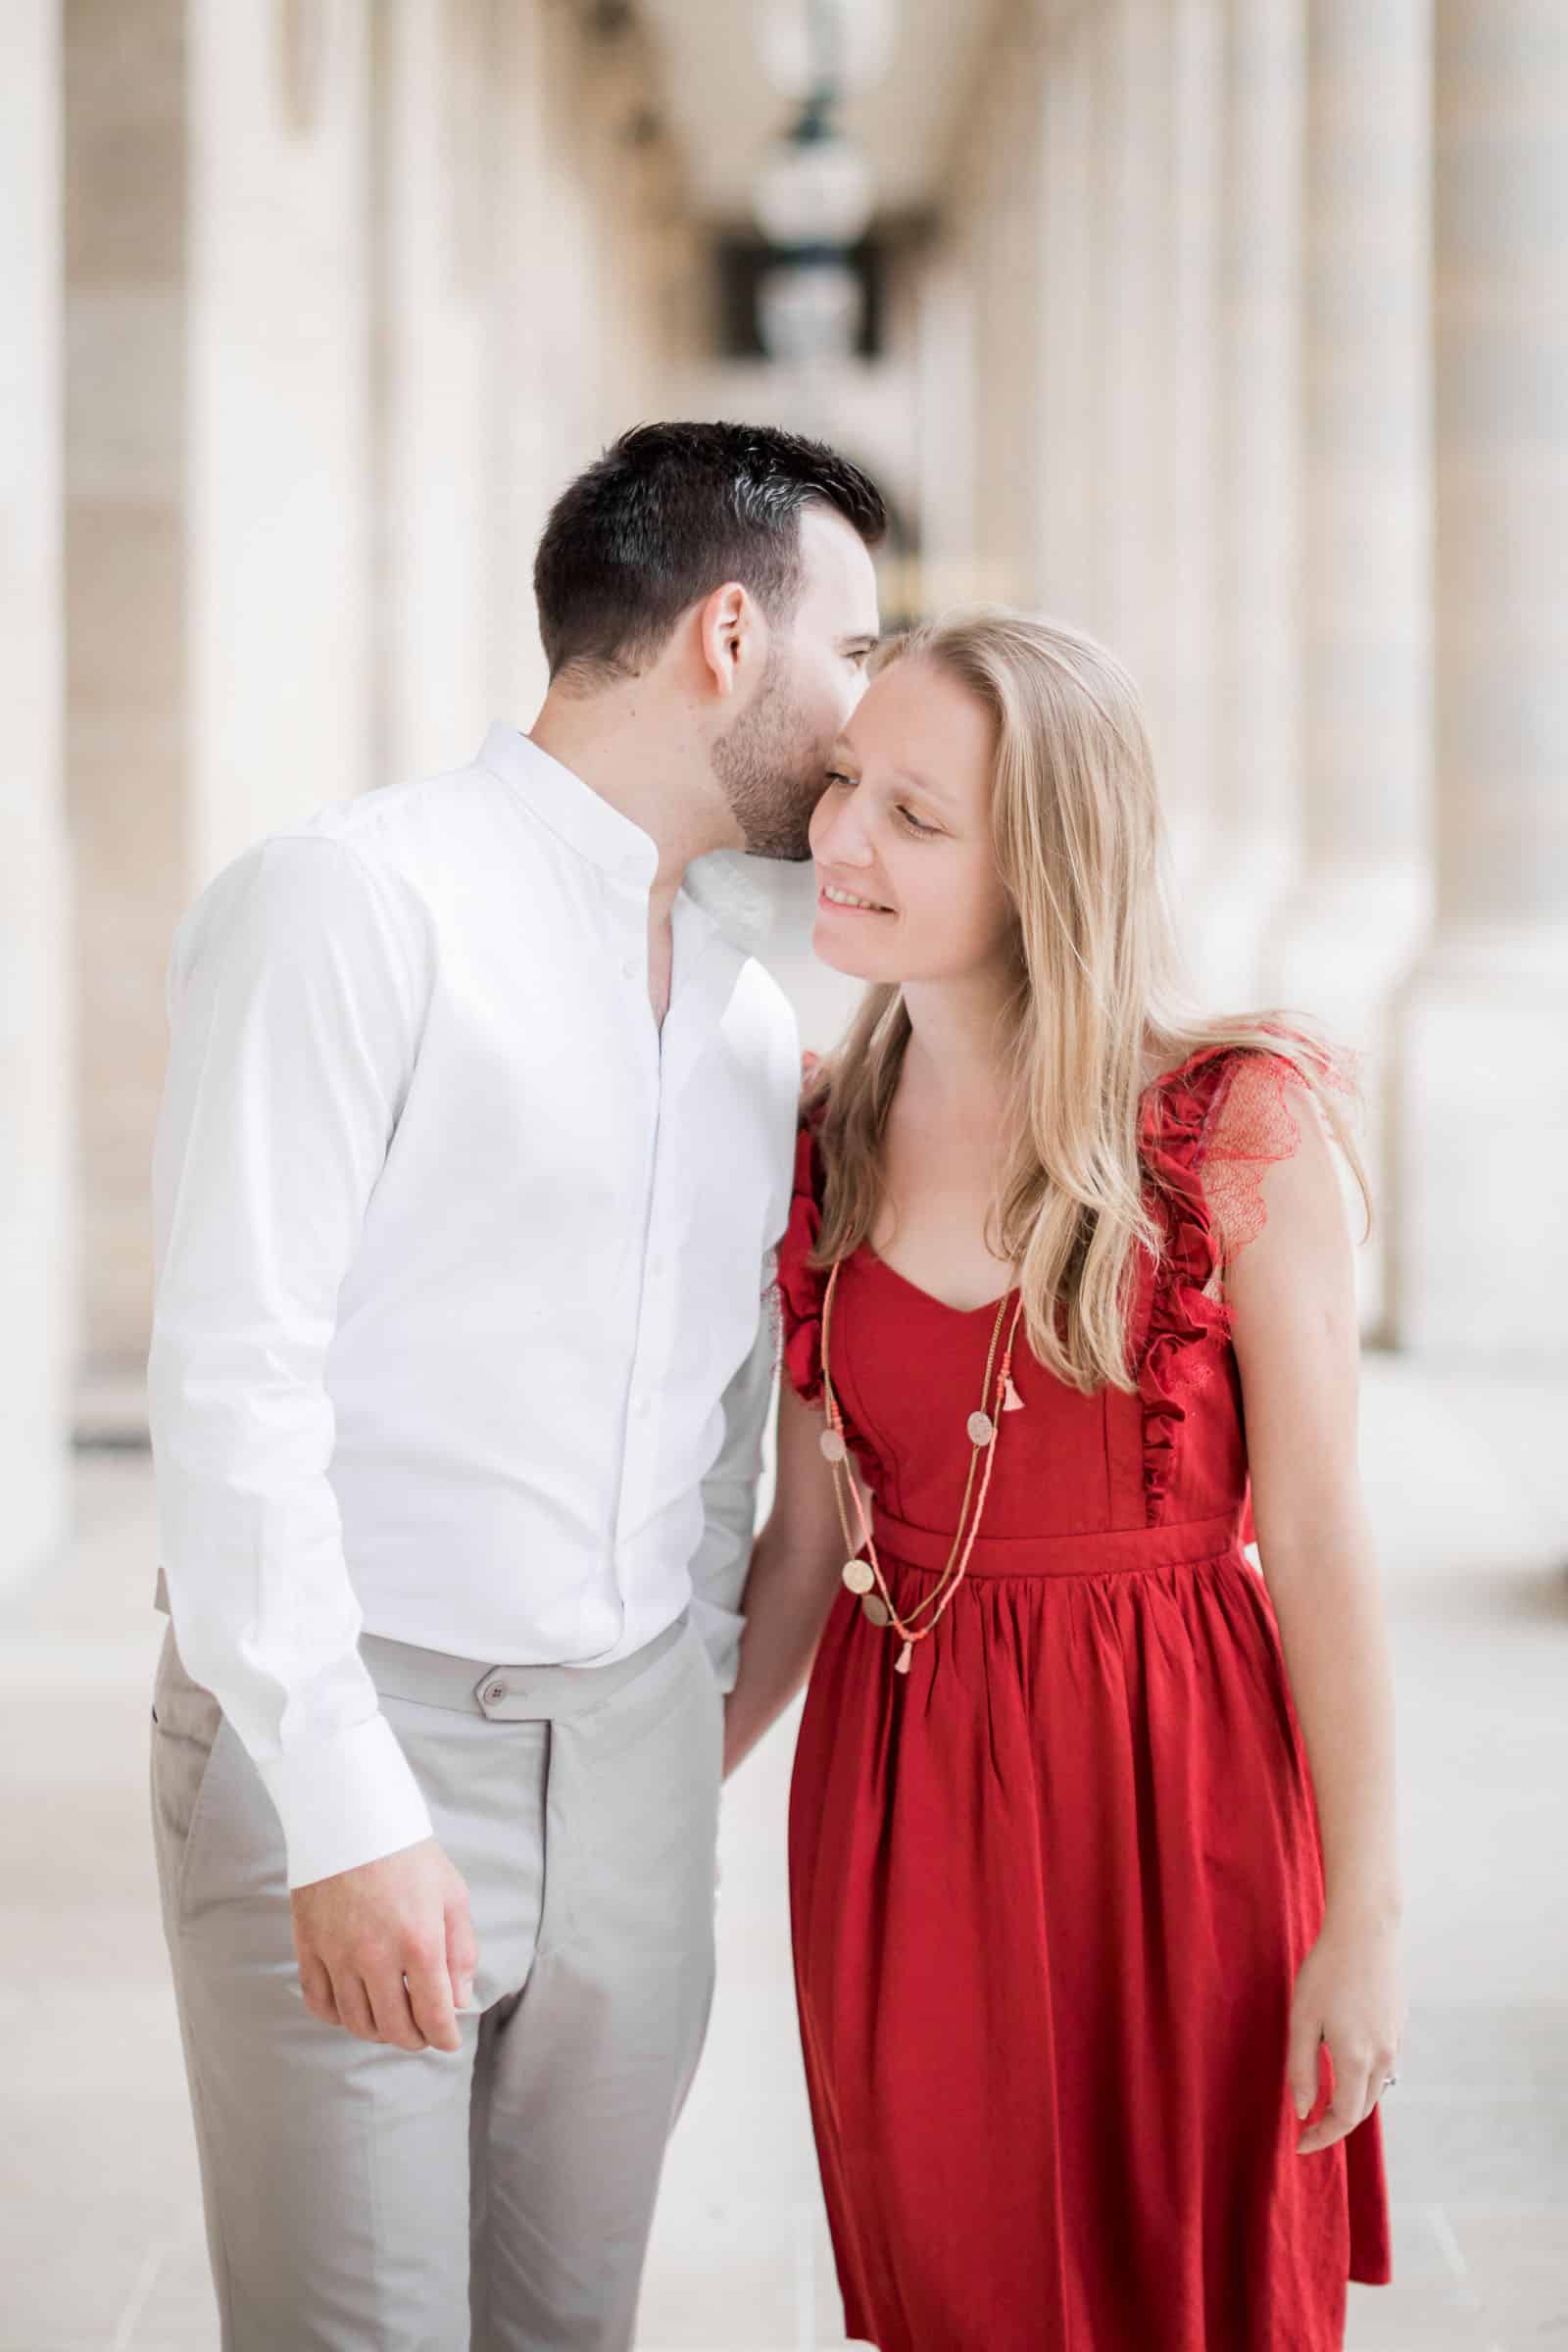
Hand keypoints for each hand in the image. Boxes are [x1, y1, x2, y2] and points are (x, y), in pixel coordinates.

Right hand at [290, 1835, 477, 2053]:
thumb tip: (459, 2001)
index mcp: (419, 1943)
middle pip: (393, 2028)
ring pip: (356, 2022)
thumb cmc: (409, 1854)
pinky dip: (338, 2017)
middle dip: (414, 2039)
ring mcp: (337, 1955)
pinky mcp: (308, 1948)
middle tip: (422, 2033)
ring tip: (391, 2022)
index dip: (444, 2037)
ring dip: (378, 2032)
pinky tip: (354, 2008)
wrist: (353, 1817)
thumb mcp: (451, 1894)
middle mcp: (376, 1957)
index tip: (448, 2040)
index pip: (433, 2015)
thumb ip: (461, 1951)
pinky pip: (319, 2003)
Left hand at [1287, 1914, 1404, 2154]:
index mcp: (1356, 2059)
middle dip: (1334, 2124)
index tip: (1299, 2145)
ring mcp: (1395, 2041)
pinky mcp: (1398, 2026)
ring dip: (1351, 2102)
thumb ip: (1302, 2070)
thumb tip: (1304, 2111)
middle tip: (1307, 2128)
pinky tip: (1344, 2065)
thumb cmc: (1327, 1972)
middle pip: (1362, 2108)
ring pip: (1375, 2089)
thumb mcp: (1302, 2020)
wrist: (1366, 1932)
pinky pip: (1382, 2066)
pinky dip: (1363, 2079)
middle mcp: (1383, 2057)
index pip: (1343, 2117)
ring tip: (1324, 2102)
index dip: (1321, 2137)